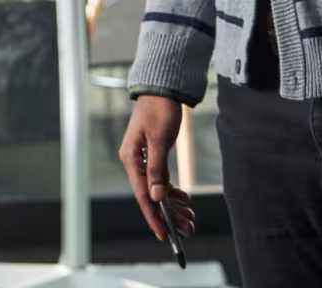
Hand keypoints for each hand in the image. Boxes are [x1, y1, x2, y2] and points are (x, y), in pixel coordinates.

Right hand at [119, 95, 195, 242]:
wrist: (162, 89)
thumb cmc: (159, 110)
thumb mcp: (159, 139)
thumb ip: (156, 169)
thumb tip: (156, 196)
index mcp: (131, 158)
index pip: (143, 194)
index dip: (154, 216)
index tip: (165, 234)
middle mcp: (135, 162)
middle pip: (152, 196)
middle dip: (170, 215)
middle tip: (188, 229)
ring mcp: (144, 160)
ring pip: (158, 190)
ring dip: (174, 206)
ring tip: (190, 219)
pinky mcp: (153, 156)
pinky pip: (162, 181)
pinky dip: (173, 192)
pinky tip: (185, 200)